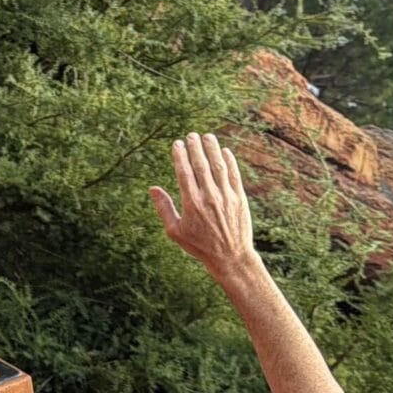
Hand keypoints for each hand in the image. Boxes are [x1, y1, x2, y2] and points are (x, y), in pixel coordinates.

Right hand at [150, 132, 262, 283]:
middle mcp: (209, 197)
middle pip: (201, 165)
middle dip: (196, 147)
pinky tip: (225, 151)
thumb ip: (164, 208)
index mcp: (191, 204)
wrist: (230, 257)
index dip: (181, 155)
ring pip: (219, 166)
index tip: (177, 144)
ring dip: (213, 149)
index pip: (184, 172)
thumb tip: (152, 188)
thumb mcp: (175, 231)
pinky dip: (230, 161)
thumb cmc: (199, 246)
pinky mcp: (240, 199)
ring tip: (208, 136)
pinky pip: (234, 175)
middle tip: (191, 135)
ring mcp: (226, 197)